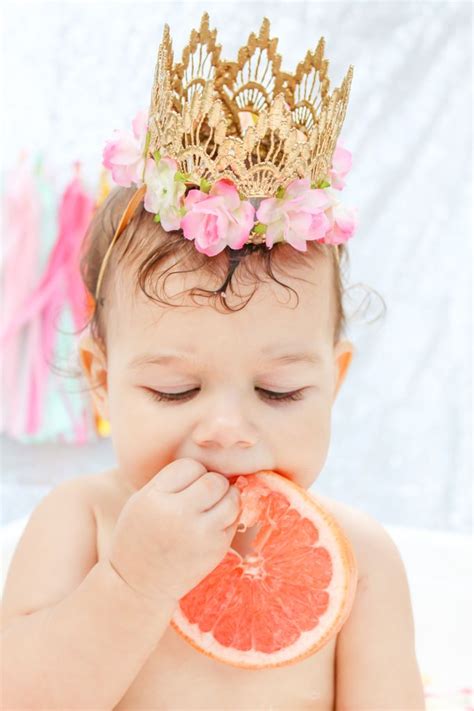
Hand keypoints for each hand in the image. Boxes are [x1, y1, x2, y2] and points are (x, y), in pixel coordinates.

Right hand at [107, 458, 241, 603]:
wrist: (137, 584)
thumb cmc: (139, 536)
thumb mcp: (142, 500)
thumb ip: (171, 482)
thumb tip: (207, 466)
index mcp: (156, 498)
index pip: (190, 466)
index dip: (191, 473)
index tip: (185, 484)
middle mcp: (179, 514)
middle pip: (214, 481)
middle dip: (212, 483)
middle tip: (204, 494)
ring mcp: (200, 534)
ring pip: (232, 499)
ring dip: (227, 497)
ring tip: (214, 505)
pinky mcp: (216, 550)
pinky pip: (234, 520)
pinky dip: (228, 517)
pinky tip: (214, 523)